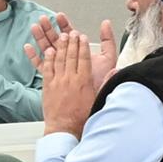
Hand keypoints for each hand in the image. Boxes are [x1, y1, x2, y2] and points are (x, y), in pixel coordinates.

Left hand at [35, 20, 106, 136]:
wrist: (64, 129)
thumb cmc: (81, 118)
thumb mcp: (98, 99)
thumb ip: (106, 83)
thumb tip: (116, 70)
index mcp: (83, 81)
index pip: (84, 58)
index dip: (82, 45)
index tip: (82, 37)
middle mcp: (70, 79)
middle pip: (71, 55)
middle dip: (72, 41)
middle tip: (72, 32)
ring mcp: (57, 82)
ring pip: (58, 59)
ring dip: (60, 46)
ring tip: (61, 35)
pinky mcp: (48, 86)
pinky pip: (47, 68)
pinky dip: (48, 58)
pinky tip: (48, 50)